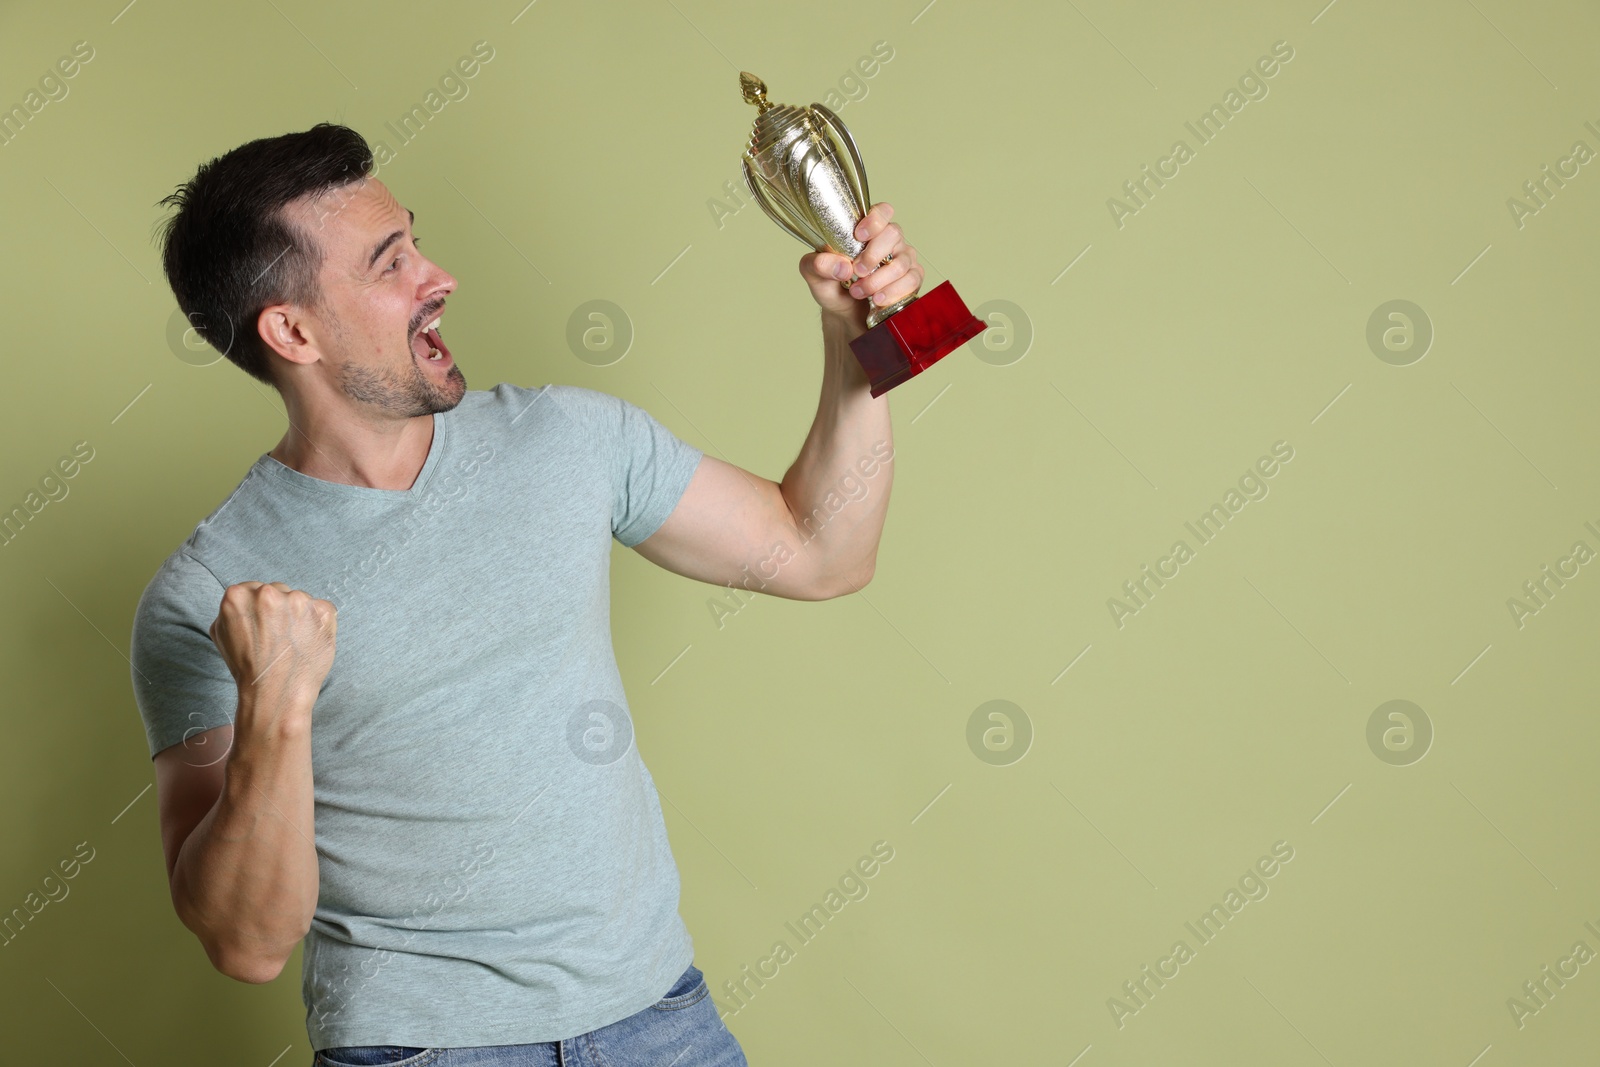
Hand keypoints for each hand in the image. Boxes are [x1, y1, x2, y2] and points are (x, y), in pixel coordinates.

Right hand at [209, 581, 337, 702]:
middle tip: (277, 636)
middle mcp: (268, 593)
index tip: (263, 624)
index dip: (259, 609)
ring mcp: (298, 600)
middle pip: (278, 591)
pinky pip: (322, 610)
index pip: (253, 589)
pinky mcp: (322, 610)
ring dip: (299, 615)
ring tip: (293, 641)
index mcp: (238, 595)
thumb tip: (244, 600)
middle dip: (279, 609)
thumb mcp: (220, 634)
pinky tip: (308, 641)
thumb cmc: (248, 667)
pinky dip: (318, 623)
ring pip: (300, 599)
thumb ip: (231, 610)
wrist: (275, 692)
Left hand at [798, 202, 923, 324]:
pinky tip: (878, 299)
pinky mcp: (912, 279)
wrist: (844, 314)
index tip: (859, 235)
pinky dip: (893, 292)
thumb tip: (842, 267)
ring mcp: (903, 259)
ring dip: (878, 280)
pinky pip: (911, 281)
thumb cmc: (832, 287)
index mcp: (867, 230)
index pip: (882, 211)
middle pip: (893, 234)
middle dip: (873, 256)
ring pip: (901, 263)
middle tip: (856, 272)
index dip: (874, 220)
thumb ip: (817, 265)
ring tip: (858, 292)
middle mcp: (889, 241)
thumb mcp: (814, 274)